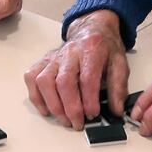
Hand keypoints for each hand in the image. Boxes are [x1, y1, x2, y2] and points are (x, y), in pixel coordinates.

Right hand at [23, 8, 127, 127]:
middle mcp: (70, 52)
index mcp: (91, 50)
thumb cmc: (104, 48)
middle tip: (78, 123)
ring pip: (44, 81)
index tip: (93, 114)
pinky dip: (37, 97)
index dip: (89, 100)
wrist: (92, 28)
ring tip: (64, 120)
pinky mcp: (43, 61)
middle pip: (64, 82)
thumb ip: (118, 87)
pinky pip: (32, 78)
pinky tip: (47, 109)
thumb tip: (116, 110)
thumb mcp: (119, 63)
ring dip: (53, 105)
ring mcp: (54, 56)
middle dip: (70, 108)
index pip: (87, 78)